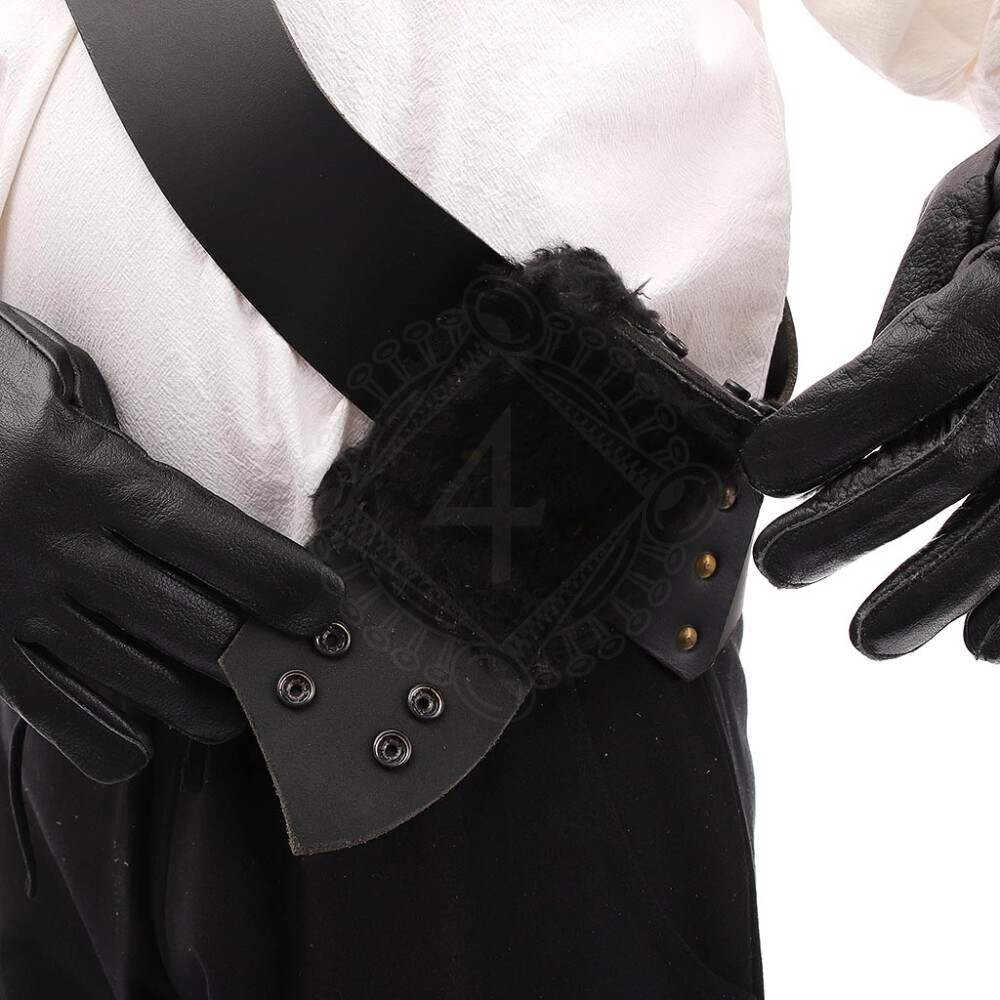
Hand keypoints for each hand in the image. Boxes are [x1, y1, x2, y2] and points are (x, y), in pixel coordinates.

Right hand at [0, 303, 344, 780]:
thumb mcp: (56, 377)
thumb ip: (121, 442)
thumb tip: (187, 505)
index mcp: (76, 468)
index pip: (203, 535)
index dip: (274, 577)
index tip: (322, 603)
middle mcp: (46, 541)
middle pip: (181, 618)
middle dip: (255, 650)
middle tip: (299, 663)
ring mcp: (5, 597)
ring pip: (127, 674)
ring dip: (198, 702)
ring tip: (242, 709)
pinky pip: (43, 705)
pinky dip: (98, 736)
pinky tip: (139, 742)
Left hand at [742, 136, 999, 660]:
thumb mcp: (980, 201)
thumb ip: (921, 288)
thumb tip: (858, 383)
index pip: (902, 373)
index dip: (826, 429)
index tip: (763, 472)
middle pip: (946, 462)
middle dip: (852, 524)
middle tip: (780, 568)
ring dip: (937, 592)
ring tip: (869, 638)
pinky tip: (981, 641)